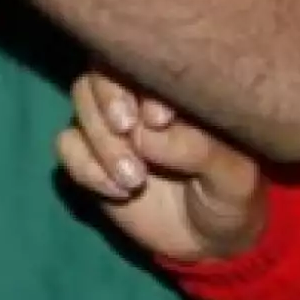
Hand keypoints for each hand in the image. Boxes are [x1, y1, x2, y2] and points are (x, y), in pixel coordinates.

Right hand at [56, 69, 267, 263]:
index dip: (143, 79)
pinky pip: (66, 143)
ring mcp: (109, 120)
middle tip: (126, 130)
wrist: (205, 243)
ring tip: (133, 180)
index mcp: (176, 86)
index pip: (148, 56)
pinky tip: (115, 191)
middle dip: (109, 97)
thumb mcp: (233, 177)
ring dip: (101, 139)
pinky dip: (85, 165)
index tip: (158, 118)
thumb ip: (199, 148)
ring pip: (81, 96)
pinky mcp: (88, 153)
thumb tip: (147, 130)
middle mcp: (138, 92)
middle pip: (104, 65)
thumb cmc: (229, 196)